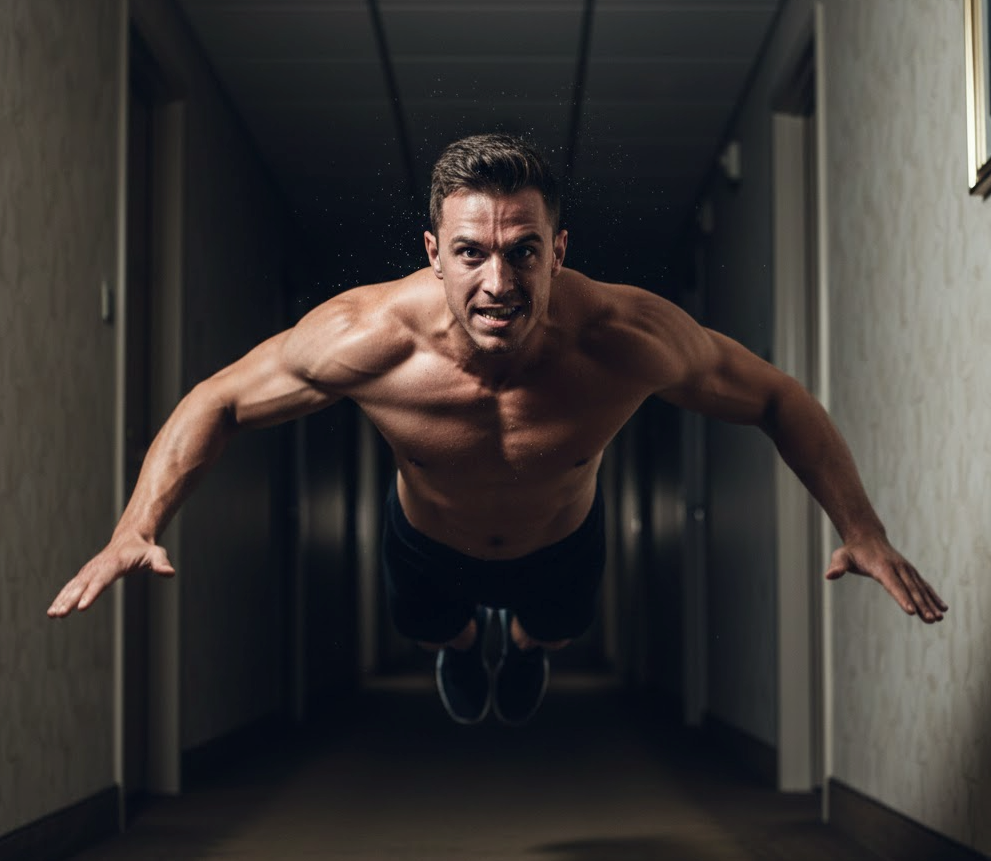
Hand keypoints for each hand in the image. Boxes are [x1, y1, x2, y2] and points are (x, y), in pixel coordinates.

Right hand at [47, 535, 174, 617]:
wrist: (131, 539)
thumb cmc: (145, 549)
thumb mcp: (156, 554)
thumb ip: (161, 563)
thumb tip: (169, 573)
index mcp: (113, 563)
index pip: (101, 580)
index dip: (91, 593)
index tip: (81, 607)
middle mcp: (98, 567)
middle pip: (82, 586)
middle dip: (70, 600)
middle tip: (59, 615)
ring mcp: (90, 570)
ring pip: (73, 587)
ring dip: (61, 600)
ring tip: (52, 615)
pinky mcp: (86, 575)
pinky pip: (71, 587)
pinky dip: (62, 597)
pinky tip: (54, 611)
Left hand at [825, 537, 946, 622]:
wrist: (867, 537)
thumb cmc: (852, 551)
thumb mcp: (841, 556)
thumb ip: (837, 566)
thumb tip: (829, 575)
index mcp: (882, 567)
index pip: (893, 585)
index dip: (902, 598)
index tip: (912, 611)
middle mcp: (898, 568)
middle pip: (910, 589)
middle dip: (921, 605)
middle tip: (931, 620)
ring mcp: (906, 569)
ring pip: (920, 589)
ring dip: (930, 604)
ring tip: (939, 619)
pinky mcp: (910, 572)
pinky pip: (924, 585)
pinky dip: (933, 596)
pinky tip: (943, 608)